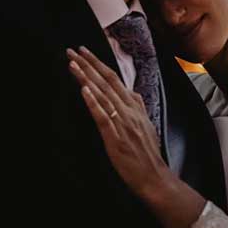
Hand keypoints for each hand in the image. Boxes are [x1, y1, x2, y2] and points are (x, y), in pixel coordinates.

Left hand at [67, 47, 167, 197]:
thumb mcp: (147, 125)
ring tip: (73, 63)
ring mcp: (122, 122)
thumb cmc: (148, 154)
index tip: (86, 53)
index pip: (115, 79)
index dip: (99, 65)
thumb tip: (132, 94)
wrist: (154, 176)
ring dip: (86, 77)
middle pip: (107, 81)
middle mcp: (129, 110)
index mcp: (135, 107)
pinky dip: (93, 102)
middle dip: (89, 64)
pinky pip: (102, 116)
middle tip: (73, 50)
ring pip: (102, 94)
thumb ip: (138, 108)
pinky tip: (84, 90)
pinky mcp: (115, 137)